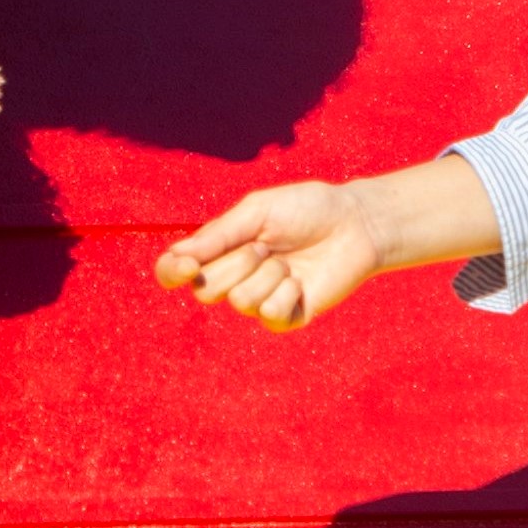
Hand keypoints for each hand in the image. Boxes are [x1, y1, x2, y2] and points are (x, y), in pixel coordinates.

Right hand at [154, 181, 382, 331]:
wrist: (355, 224)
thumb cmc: (306, 209)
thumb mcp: (258, 211)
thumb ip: (218, 235)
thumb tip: (176, 256)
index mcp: (219, 250)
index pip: (174, 272)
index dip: (173, 273)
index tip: (189, 265)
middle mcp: (233, 278)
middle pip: (206, 290)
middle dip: (237, 263)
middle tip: (265, 246)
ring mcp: (258, 300)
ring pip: (240, 302)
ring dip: (267, 275)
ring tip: (289, 262)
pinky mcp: (285, 317)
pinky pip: (269, 315)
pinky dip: (287, 293)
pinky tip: (301, 281)